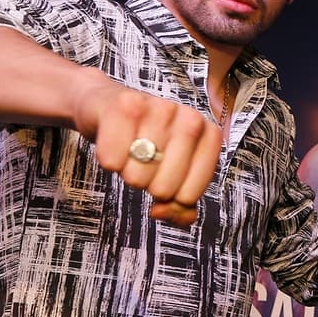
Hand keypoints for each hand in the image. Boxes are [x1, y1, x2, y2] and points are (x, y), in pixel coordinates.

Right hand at [72, 72, 221, 225]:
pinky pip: (112, 159)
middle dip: (148, 185)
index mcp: (209, 136)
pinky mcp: (125, 104)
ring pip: (138, 175)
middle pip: (163, 188)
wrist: (108, 106)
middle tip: (145, 164)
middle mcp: (191, 118)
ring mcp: (160, 108)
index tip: (168, 184)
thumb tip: (161, 212)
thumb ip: (180, 203)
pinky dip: (108, 160)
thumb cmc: (147, 141)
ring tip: (131, 151)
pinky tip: (114, 143)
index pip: (190, 195)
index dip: (173, 200)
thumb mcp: (172, 172)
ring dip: (127, 171)